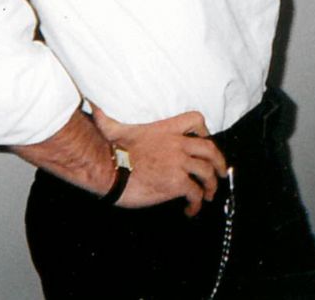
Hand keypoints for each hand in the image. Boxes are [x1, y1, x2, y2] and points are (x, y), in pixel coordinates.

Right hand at [90, 108, 226, 215]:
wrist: (106, 169)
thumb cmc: (108, 150)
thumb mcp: (116, 125)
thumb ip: (112, 115)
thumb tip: (94, 105)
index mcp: (165, 129)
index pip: (195, 120)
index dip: (205, 131)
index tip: (206, 140)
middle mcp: (176, 144)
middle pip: (210, 149)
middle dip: (219, 162)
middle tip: (220, 173)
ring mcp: (178, 163)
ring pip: (207, 173)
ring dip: (211, 185)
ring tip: (208, 195)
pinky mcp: (176, 183)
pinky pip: (195, 193)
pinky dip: (197, 203)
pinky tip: (191, 209)